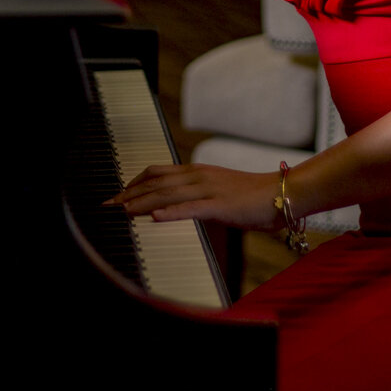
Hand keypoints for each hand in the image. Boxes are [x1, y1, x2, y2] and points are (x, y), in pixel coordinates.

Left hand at [108, 162, 284, 229]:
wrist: (282, 193)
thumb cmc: (252, 196)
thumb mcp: (217, 190)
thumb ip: (195, 194)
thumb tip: (172, 204)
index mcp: (196, 171)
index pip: (156, 172)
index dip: (133, 183)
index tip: (116, 195)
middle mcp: (198, 176)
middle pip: (155, 183)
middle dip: (128, 194)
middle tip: (108, 206)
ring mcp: (208, 189)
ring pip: (167, 194)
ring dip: (141, 203)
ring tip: (121, 212)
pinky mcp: (220, 206)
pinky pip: (191, 209)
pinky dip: (170, 212)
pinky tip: (155, 218)